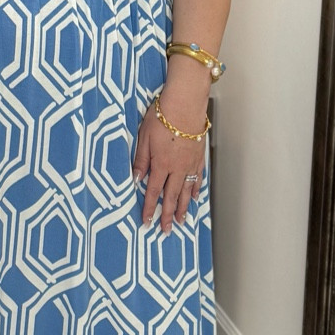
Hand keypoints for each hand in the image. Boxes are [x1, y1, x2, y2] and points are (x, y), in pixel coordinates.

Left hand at [133, 95, 205, 233]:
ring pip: (187, 191)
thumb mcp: (143, 137)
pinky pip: (198, 177)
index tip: (147, 222)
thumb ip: (140, 160)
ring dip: (184, 208)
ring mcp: (190, 163)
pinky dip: (196, 189)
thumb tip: (136, 179)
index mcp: (160, 164)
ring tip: (183, 221)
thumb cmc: (162, 116)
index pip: (153, 192)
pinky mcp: (199, 156)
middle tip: (167, 231)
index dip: (149, 209)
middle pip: (172, 197)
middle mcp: (177, 168)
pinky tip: (195, 197)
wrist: (185, 103)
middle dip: (168, 216)